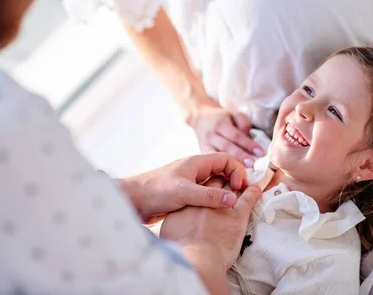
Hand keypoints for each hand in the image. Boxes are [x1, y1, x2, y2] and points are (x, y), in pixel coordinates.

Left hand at [121, 153, 248, 220]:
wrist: (132, 201)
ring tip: (231, 206)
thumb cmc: (155, 191)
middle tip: (239, 198)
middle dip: (234, 181)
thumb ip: (209, 195)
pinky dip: (215, 200)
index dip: (237, 171)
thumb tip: (233, 199)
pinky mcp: (185, 195)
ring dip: (225, 191)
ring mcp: (190, 182)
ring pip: (215, 183)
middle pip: (223, 170)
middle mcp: (195, 170)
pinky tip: (216, 212)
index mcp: (197, 163)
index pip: (226, 159)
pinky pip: (206, 194)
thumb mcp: (184, 192)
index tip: (239, 188)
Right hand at [160, 177, 260, 270]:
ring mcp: (223, 206)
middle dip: (221, 180)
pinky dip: (252, 192)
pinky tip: (256, 188)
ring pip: (232, 189)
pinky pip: (247, 200)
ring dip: (236, 184)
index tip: (209, 186)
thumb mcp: (169, 228)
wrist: (196, 257)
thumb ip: (175, 219)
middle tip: (226, 179)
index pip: (200, 187)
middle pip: (216, 183)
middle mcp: (206, 200)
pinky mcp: (237, 217)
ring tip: (241, 180)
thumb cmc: (181, 247)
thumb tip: (175, 220)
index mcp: (189, 202)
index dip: (205, 185)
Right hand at [190, 103, 263, 166]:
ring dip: (229, 165)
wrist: (200, 118)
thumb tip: (250, 139)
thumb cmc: (222, 118)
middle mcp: (211, 134)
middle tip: (252, 164)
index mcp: (220, 123)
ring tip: (241, 173)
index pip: (236, 135)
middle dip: (240, 156)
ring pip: (216, 155)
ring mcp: (204, 144)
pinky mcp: (201, 152)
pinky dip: (217, 169)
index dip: (248, 144)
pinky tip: (226, 176)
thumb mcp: (234, 114)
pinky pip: (208, 161)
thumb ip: (243, 123)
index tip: (260, 153)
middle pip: (226, 146)